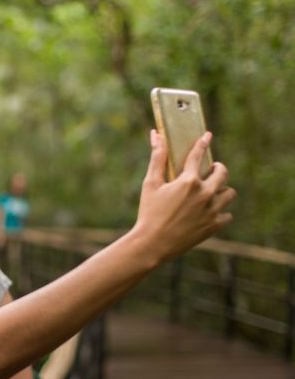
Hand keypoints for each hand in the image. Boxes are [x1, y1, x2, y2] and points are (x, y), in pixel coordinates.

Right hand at [134, 130, 235, 262]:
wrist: (153, 244)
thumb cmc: (148, 212)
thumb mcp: (150, 184)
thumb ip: (157, 158)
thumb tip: (155, 135)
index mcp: (188, 181)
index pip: (199, 156)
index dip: (203, 144)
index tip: (207, 136)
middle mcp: (204, 194)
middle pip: (223, 173)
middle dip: (219, 168)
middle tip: (213, 169)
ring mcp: (212, 210)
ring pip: (229, 193)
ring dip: (222, 190)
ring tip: (212, 192)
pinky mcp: (214, 225)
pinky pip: (227, 214)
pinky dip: (220, 212)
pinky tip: (209, 212)